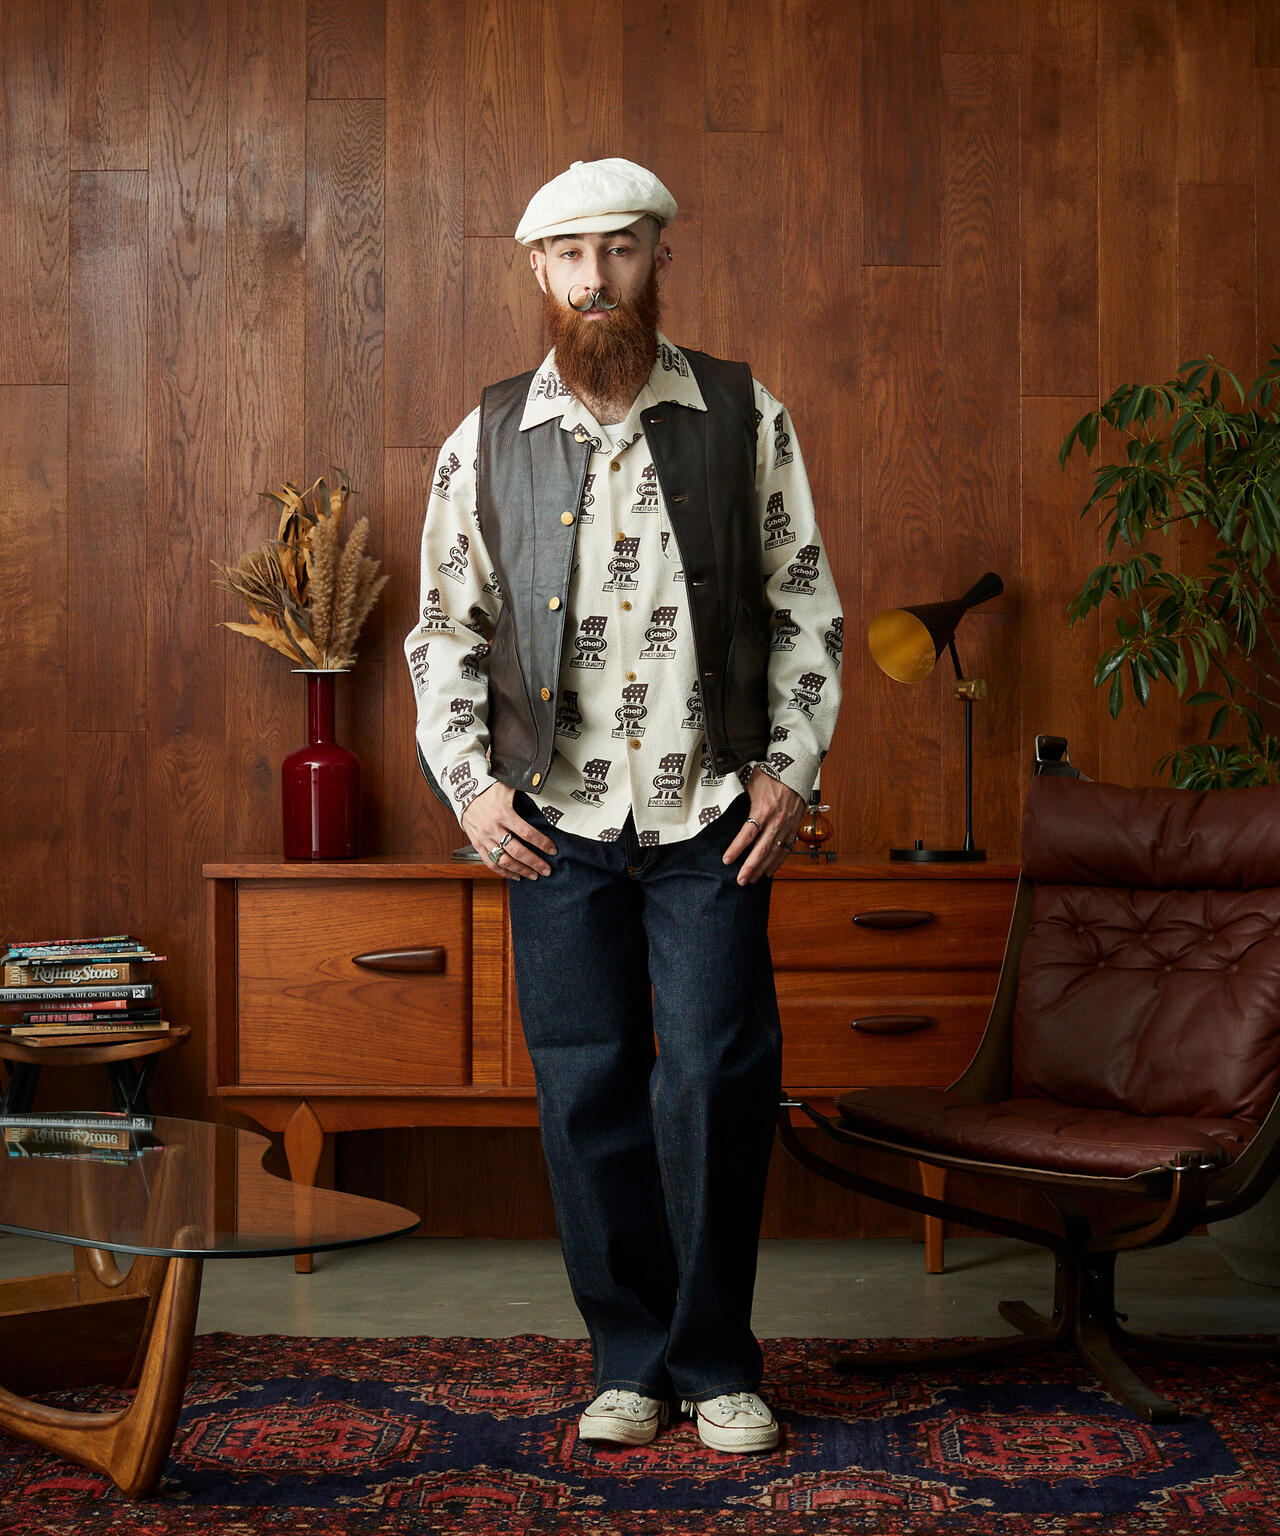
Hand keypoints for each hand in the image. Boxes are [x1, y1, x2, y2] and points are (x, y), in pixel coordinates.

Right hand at [460, 782, 556, 879]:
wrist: (462, 789)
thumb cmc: (488, 787)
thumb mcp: (508, 784)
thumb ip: (525, 788)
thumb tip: (542, 787)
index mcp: (503, 813)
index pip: (527, 833)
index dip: (542, 843)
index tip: (552, 850)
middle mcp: (493, 828)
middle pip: (517, 852)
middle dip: (534, 863)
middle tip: (547, 870)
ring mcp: (483, 837)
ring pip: (504, 860)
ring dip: (521, 870)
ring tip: (533, 875)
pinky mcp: (476, 843)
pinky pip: (490, 862)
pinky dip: (503, 871)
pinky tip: (514, 875)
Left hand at [723, 769, 804, 884]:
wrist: (796, 770)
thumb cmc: (772, 773)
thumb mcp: (752, 783)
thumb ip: (744, 800)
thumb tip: (731, 809)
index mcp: (763, 809)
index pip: (747, 834)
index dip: (736, 849)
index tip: (727, 860)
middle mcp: (776, 821)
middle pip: (762, 850)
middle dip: (750, 867)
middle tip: (741, 880)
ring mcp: (786, 826)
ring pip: (775, 853)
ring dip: (762, 868)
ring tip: (752, 880)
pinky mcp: (793, 827)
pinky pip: (786, 849)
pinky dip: (777, 862)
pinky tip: (769, 871)